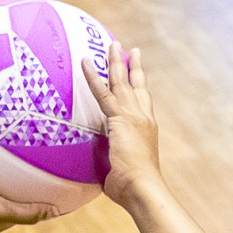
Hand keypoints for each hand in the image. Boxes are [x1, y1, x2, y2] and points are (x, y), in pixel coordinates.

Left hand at [82, 40, 161, 207]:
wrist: (142, 188)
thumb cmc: (133, 188)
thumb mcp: (122, 171)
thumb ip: (113, 164)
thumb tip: (104, 174)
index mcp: (146, 129)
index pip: (142, 101)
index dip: (139, 86)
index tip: (137, 72)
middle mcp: (143, 118)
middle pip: (136, 85)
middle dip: (131, 66)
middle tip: (128, 49)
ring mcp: (132, 116)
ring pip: (121, 82)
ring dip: (115, 62)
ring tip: (111, 44)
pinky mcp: (119, 119)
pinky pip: (102, 93)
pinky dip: (93, 76)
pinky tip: (85, 61)